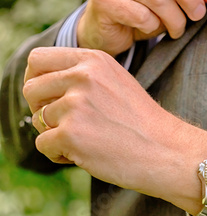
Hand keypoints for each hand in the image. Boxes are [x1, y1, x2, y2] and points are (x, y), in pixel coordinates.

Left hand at [23, 47, 206, 214]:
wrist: (167, 151)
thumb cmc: (142, 124)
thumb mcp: (115, 83)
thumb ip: (81, 77)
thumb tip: (39, 86)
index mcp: (93, 60)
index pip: (38, 59)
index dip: (34, 80)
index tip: (44, 98)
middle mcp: (83, 77)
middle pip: (30, 89)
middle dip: (39, 110)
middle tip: (62, 125)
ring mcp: (76, 105)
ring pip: (37, 120)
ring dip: (54, 135)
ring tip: (84, 142)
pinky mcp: (71, 134)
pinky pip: (42, 145)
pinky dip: (58, 155)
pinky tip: (83, 156)